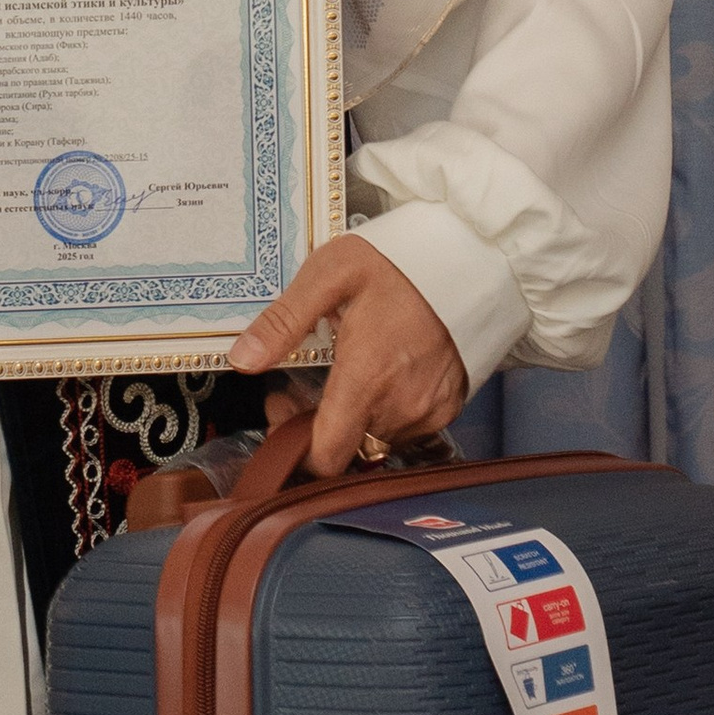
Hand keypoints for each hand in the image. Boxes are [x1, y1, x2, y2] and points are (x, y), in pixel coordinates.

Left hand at [226, 234, 468, 478]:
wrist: (470, 256)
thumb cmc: (399, 262)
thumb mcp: (331, 273)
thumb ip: (284, 321)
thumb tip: (244, 360)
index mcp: (367, 378)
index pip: (326, 458)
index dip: (297, 450)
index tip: (283, 413)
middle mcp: (401, 406)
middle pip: (346, 448)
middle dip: (316, 425)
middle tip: (300, 385)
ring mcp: (428, 411)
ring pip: (374, 439)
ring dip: (352, 418)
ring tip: (342, 373)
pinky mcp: (448, 407)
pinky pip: (406, 427)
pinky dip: (386, 411)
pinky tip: (379, 375)